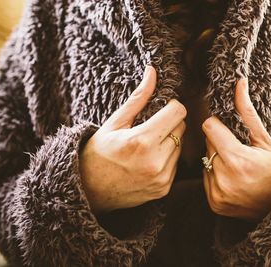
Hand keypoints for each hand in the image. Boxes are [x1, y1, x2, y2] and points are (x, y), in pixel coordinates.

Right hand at [80, 66, 186, 213]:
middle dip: (170, 123)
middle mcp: (155, 161)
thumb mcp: (115, 122)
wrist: (89, 190)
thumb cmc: (98, 153)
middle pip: (181, 128)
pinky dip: (167, 158)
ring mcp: (161, 177)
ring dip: (170, 141)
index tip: (162, 108)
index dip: (172, 106)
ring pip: (181, 146)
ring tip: (148, 145)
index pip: (178, 113)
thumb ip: (139, 97)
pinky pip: (176, 164)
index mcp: (142, 141)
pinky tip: (149, 159)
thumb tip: (153, 72)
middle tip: (151, 127)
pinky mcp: (164, 189)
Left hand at [202, 79, 270, 220]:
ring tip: (238, 168)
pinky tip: (234, 180)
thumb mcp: (266, 140)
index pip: (209, 127)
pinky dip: (216, 176)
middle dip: (220, 143)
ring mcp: (218, 194)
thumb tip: (238, 82)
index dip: (219, 125)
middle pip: (207, 145)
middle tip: (240, 152)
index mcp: (238, 160)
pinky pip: (206, 178)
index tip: (231, 131)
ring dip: (217, 160)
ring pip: (205, 162)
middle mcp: (224, 179)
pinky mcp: (215, 204)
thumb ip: (247, 112)